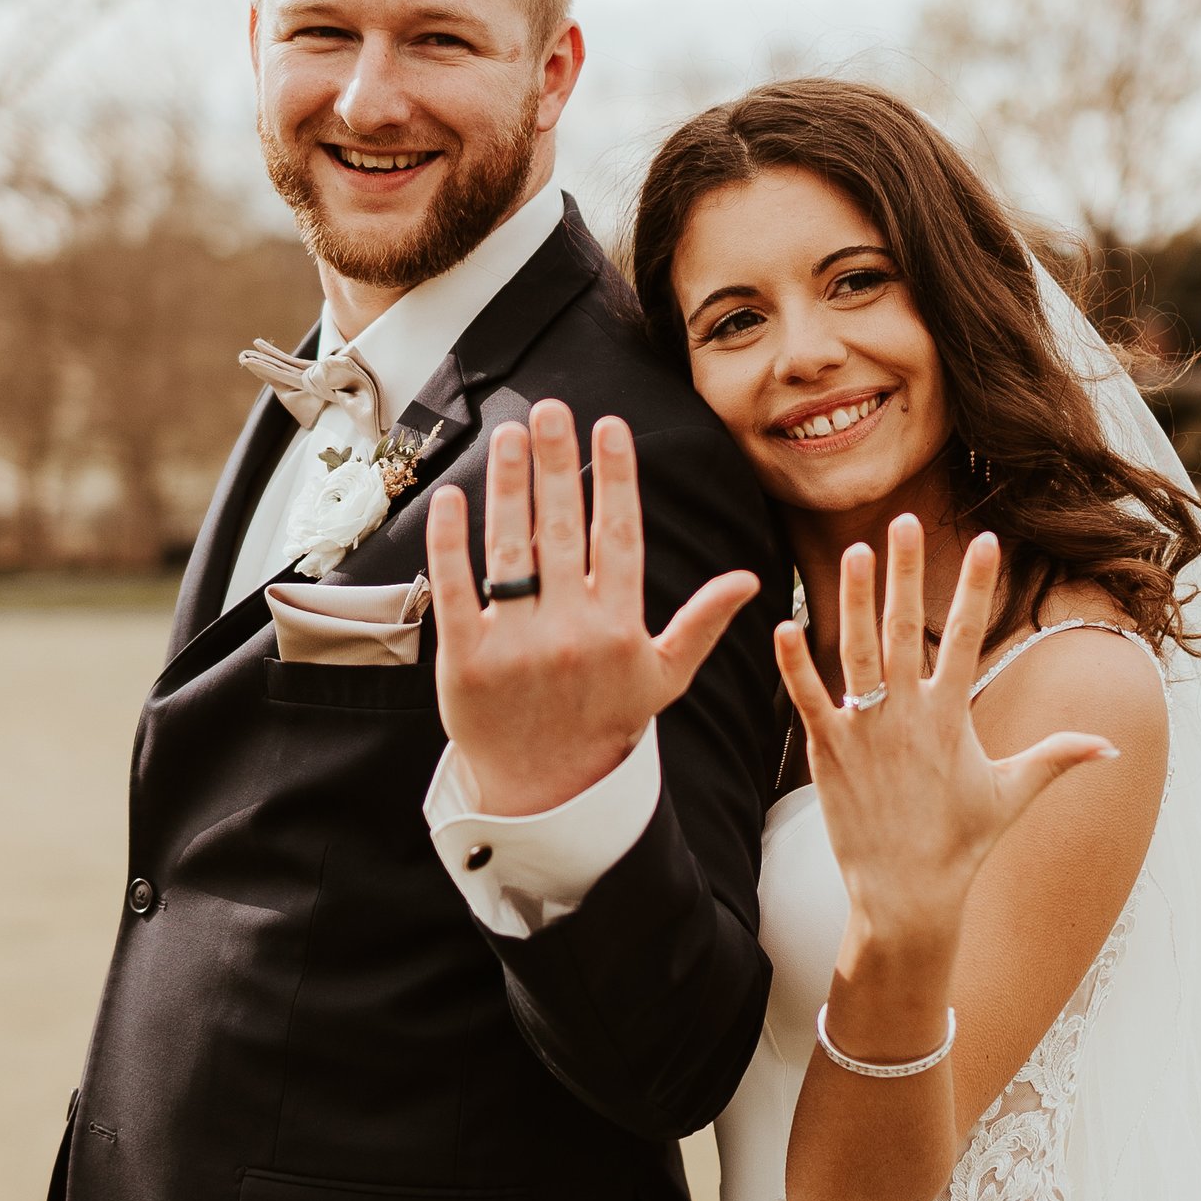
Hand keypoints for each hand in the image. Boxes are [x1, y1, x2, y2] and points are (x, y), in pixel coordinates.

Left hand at [426, 402, 759, 816]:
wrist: (545, 791)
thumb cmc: (607, 724)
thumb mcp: (665, 676)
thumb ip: (702, 622)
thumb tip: (749, 578)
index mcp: (619, 628)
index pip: (619, 536)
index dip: (615, 477)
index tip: (608, 426)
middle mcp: (570, 632)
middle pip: (562, 531)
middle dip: (556, 463)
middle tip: (551, 409)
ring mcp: (514, 646)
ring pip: (510, 550)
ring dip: (509, 486)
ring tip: (510, 434)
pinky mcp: (465, 662)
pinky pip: (456, 589)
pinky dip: (451, 541)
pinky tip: (454, 496)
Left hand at [773, 520, 1115, 961]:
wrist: (907, 896)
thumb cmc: (962, 846)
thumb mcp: (1013, 796)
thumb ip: (1058, 759)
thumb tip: (1112, 748)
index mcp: (953, 718)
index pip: (967, 636)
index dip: (976, 586)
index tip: (986, 540)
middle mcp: (909, 715)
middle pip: (905, 627)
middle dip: (905, 570)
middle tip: (902, 521)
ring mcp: (865, 731)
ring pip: (856, 651)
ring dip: (853, 599)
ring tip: (853, 551)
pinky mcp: (828, 753)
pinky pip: (809, 699)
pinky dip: (795, 664)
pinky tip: (784, 625)